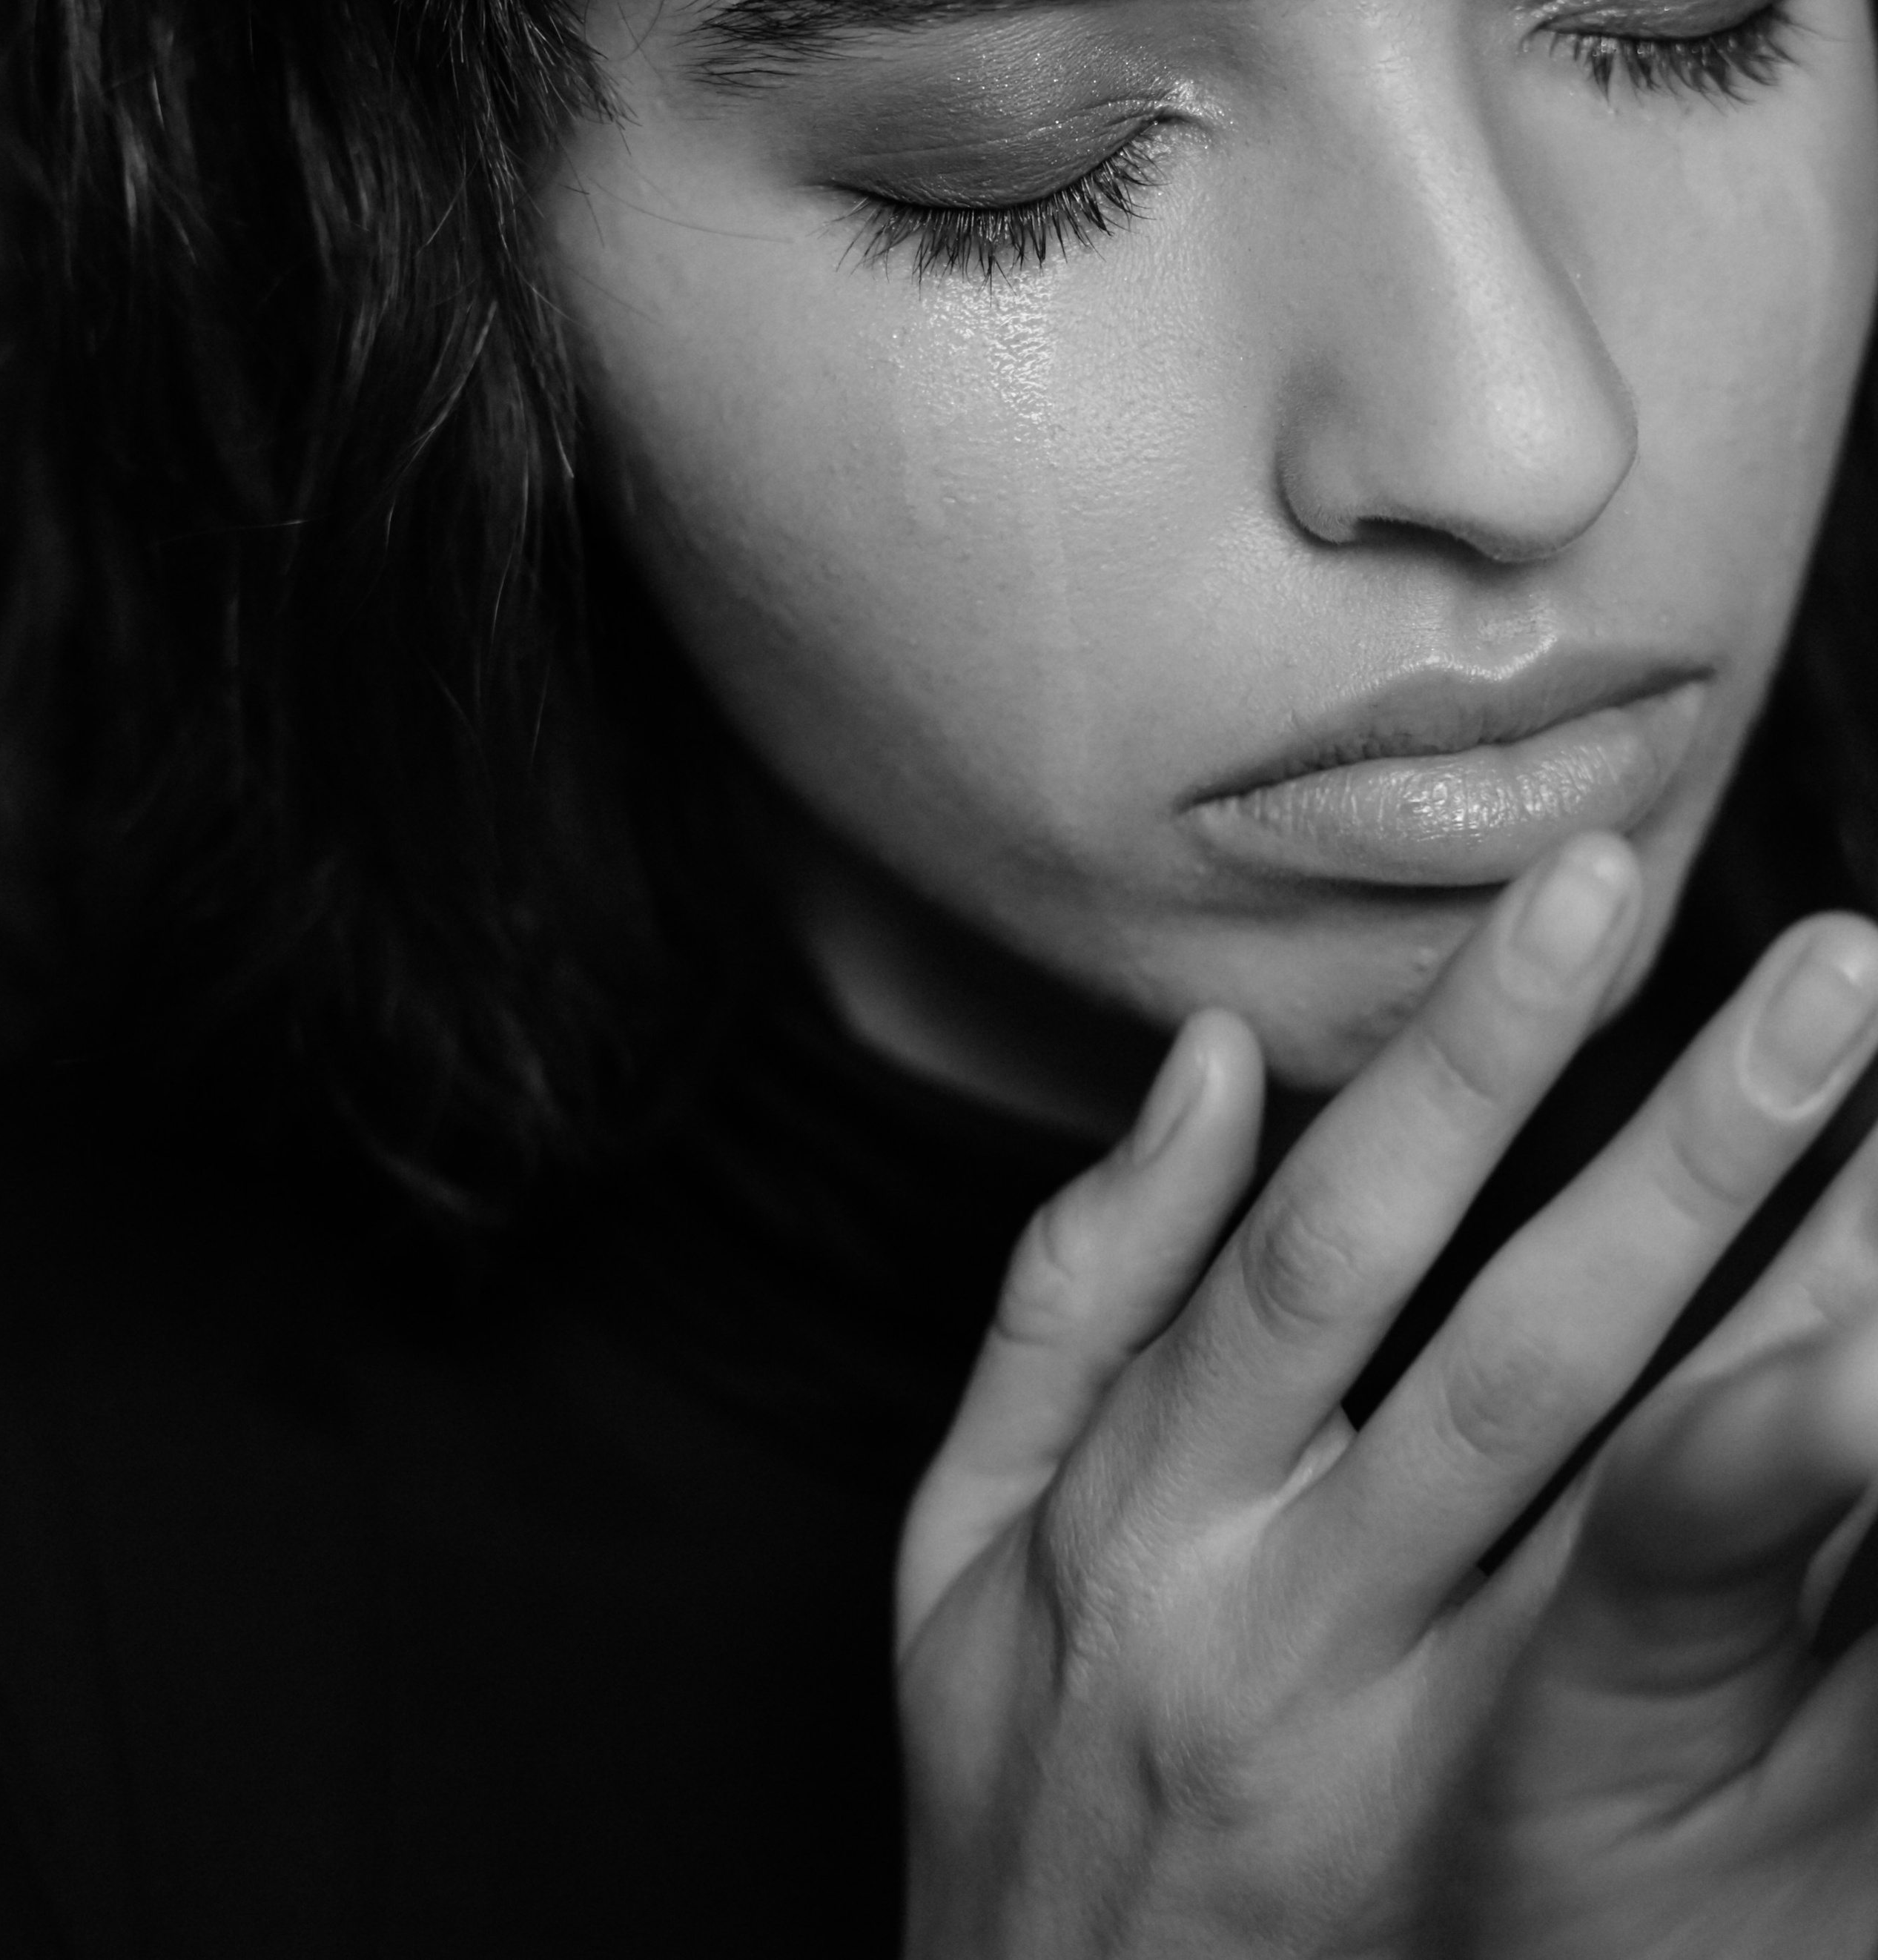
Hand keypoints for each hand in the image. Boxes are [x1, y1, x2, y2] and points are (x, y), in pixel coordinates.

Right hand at [896, 843, 1877, 1958]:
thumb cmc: (1018, 1791)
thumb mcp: (954, 1547)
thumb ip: (1069, 1294)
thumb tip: (1193, 1058)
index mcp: (1143, 1526)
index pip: (1332, 1241)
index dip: (1466, 1056)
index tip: (1590, 881)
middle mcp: (1298, 1635)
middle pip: (1527, 1360)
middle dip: (1691, 1152)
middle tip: (1846, 971)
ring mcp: (1437, 1770)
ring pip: (1660, 1522)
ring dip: (1811, 1323)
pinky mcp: (1554, 1874)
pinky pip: (1723, 1685)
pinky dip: (1816, 1531)